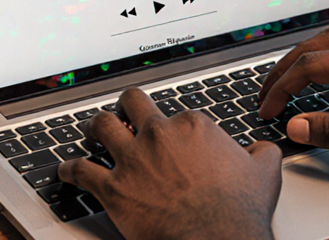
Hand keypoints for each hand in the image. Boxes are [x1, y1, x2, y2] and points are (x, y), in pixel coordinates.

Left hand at [56, 87, 281, 239]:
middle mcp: (159, 134)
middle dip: (125, 107)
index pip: (174, 113)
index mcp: (193, 125)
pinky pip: (80, 171)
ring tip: (90, 132)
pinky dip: (68, 170)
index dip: (172, 124)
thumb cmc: (238, 210)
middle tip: (122, 113)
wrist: (216, 239)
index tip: (170, 134)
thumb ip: (260, 153)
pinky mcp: (113, 189)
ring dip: (93, 128)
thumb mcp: (264, 171)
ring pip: (100, 127)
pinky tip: (64, 171)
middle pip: (132, 103)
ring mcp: (133, 159)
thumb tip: (261, 150)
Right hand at [258, 27, 328, 169]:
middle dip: (286, 66)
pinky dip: (325, 60)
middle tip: (266, 92)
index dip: (282, 87)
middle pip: (317, 44)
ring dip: (305, 58)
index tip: (267, 108)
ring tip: (287, 81)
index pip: (310, 65)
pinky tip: (325, 77)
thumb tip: (297, 124)